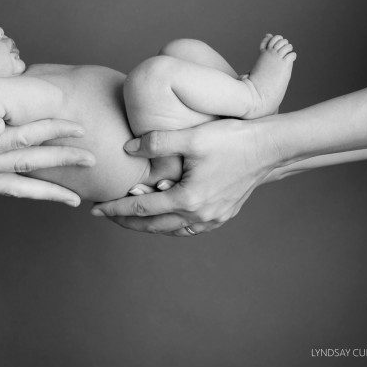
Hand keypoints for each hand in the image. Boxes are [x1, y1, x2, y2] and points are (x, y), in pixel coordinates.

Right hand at [0, 84, 94, 205]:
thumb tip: (0, 127)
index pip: (20, 137)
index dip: (51, 131)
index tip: (77, 127)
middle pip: (26, 164)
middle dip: (62, 162)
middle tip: (91, 159)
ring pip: (15, 185)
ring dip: (47, 190)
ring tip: (73, 197)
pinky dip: (21, 191)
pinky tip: (35, 193)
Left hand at [91, 119, 280, 234]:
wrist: (271, 148)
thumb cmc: (232, 139)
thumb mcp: (191, 137)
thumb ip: (156, 142)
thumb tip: (127, 149)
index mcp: (187, 199)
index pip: (141, 209)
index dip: (115, 209)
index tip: (95, 210)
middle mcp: (199, 215)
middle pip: (153, 226)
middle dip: (127, 221)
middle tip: (106, 215)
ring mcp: (213, 218)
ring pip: (171, 230)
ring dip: (148, 225)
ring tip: (129, 216)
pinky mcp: (222, 214)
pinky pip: (188, 227)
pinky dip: (170, 224)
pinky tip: (163, 215)